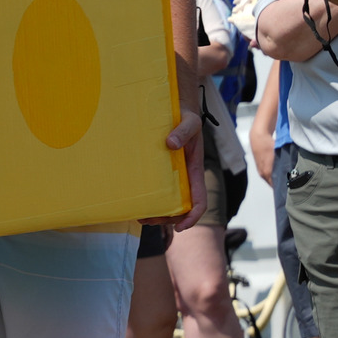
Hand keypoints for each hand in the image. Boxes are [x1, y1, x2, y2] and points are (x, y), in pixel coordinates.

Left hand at [147, 115, 200, 229]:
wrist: (179, 110)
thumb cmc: (186, 117)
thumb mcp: (189, 121)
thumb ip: (183, 131)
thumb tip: (171, 144)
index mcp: (195, 170)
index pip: (199, 200)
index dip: (193, 216)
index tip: (180, 227)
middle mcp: (185, 177)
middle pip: (182, 207)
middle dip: (169, 219)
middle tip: (148, 220)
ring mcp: (174, 176)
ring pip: (170, 202)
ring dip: (158, 213)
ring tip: (140, 216)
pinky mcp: (162, 171)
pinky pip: (159, 190)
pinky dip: (151, 200)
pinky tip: (138, 202)